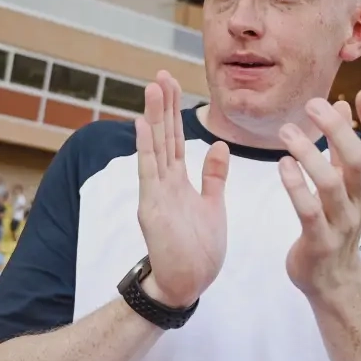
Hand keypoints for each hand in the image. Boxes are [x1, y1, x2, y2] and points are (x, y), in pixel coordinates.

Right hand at [135, 70, 230, 307]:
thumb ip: (213, 176)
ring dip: (153, 118)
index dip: (175, 112)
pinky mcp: (152, 210)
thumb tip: (217, 145)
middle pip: (163, 137)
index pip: (175, 140)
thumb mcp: (212, 206)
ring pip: (155, 149)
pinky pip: (149, 174)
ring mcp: (156, 195)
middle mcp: (163, 184)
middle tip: (161, 74)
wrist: (186, 286)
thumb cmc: (198, 252)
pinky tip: (143, 125)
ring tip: (152, 88)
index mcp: (178, 183)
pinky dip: (147, 149)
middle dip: (163, 106)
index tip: (175, 84)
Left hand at [277, 89, 360, 297]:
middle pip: (358, 160)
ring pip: (332, 184)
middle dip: (337, 130)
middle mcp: (359, 200)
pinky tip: (283, 166)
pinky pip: (309, 211)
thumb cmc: (335, 222)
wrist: (332, 279)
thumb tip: (343, 104)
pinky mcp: (319, 241)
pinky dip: (296, 186)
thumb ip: (342, 146)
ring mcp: (341, 222)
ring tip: (286, 131)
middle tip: (313, 104)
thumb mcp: (345, 183)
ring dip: (309, 154)